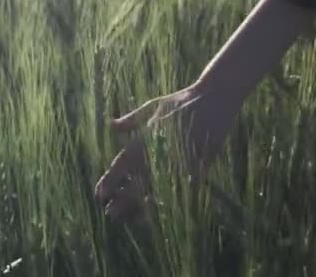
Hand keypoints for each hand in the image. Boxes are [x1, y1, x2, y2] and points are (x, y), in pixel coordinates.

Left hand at [94, 83, 239, 222]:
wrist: (215, 99)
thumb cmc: (182, 101)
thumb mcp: (153, 105)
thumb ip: (131, 119)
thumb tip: (111, 125)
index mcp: (147, 137)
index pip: (123, 163)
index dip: (110, 180)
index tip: (100, 193)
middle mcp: (160, 152)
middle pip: (137, 182)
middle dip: (122, 199)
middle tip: (110, 212)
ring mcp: (179, 160)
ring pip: (158, 189)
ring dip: (142, 204)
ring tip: (130, 217)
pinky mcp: (197, 166)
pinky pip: (180, 189)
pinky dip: (171, 200)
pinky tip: (161, 210)